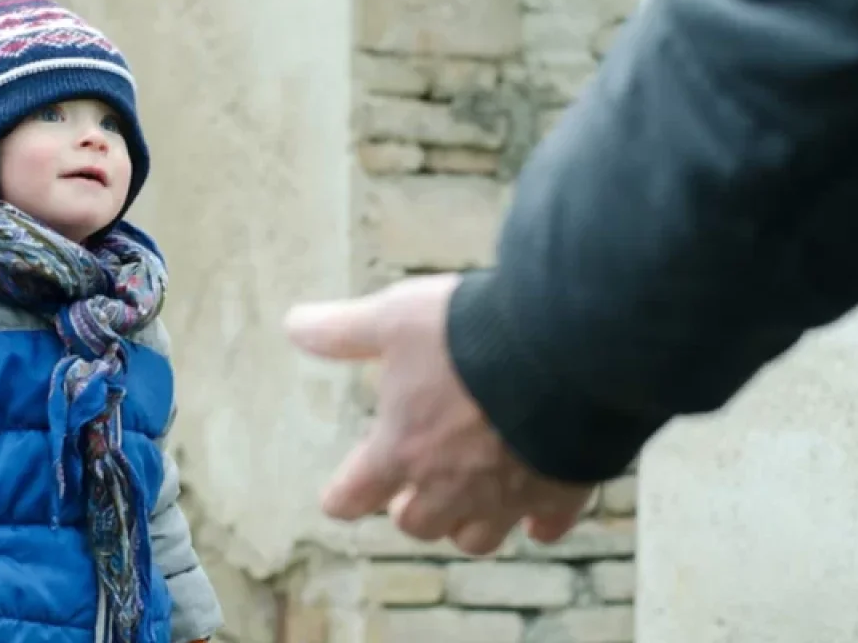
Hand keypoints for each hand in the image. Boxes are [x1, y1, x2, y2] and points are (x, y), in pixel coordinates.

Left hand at [284, 273, 592, 554]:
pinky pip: (545, 525)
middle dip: (409, 511)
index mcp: (401, 450)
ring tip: (464, 504)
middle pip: (417, 524)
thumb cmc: (468, 334)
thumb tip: (294, 326)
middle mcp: (449, 486)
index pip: (353, 496)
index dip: (342, 497)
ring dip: (464, 526)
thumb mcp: (394, 318)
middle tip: (407, 495)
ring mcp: (506, 495)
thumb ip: (343, 331)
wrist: (563, 348)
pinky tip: (536, 513)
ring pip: (476, 538)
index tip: (338, 498)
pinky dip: (537, 522)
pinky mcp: (559, 491)